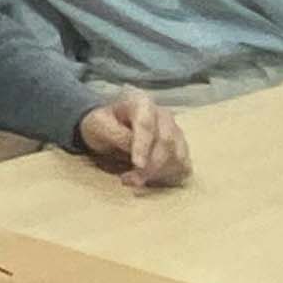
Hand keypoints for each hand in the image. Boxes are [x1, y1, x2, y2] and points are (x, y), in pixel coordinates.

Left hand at [74, 91, 191, 189]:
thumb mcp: (98, 125)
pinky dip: (170, 177)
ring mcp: (175, 131)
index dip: (143, 146)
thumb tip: (134, 150)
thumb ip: (116, 135)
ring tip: (134, 180)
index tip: (137, 165)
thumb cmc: (103, 124)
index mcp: (141, 102)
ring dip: (158, 174)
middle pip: (166, 142)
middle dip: (149, 166)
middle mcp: (163, 115)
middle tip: (128, 180)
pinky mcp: (180, 149)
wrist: (109, 126)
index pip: (146, 124)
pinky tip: (150, 180)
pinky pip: (184, 166)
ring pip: (178, 156)